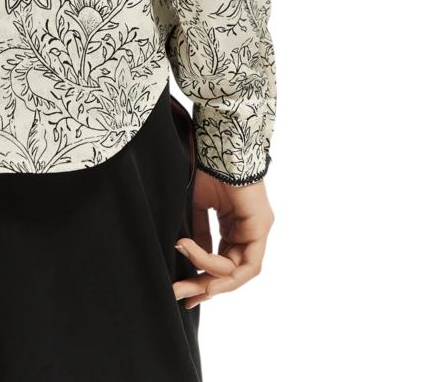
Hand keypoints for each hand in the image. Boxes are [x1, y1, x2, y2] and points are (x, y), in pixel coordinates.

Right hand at [172, 168, 274, 309]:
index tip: (183, 288)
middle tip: (182, 296)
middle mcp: (249, 231)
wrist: (216, 147)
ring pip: (238, 271)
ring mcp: (257, 230)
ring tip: (188, 283)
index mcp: (235, 225)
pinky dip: (226, 273)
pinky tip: (205, 275)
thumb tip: (192, 258)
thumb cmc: (206, 170)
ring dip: (211, 280)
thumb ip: (200, 235)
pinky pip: (247, 263)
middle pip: (230, 271)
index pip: (223, 261)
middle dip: (204, 285)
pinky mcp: (260, 228)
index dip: (203, 277)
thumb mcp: (199, 208)